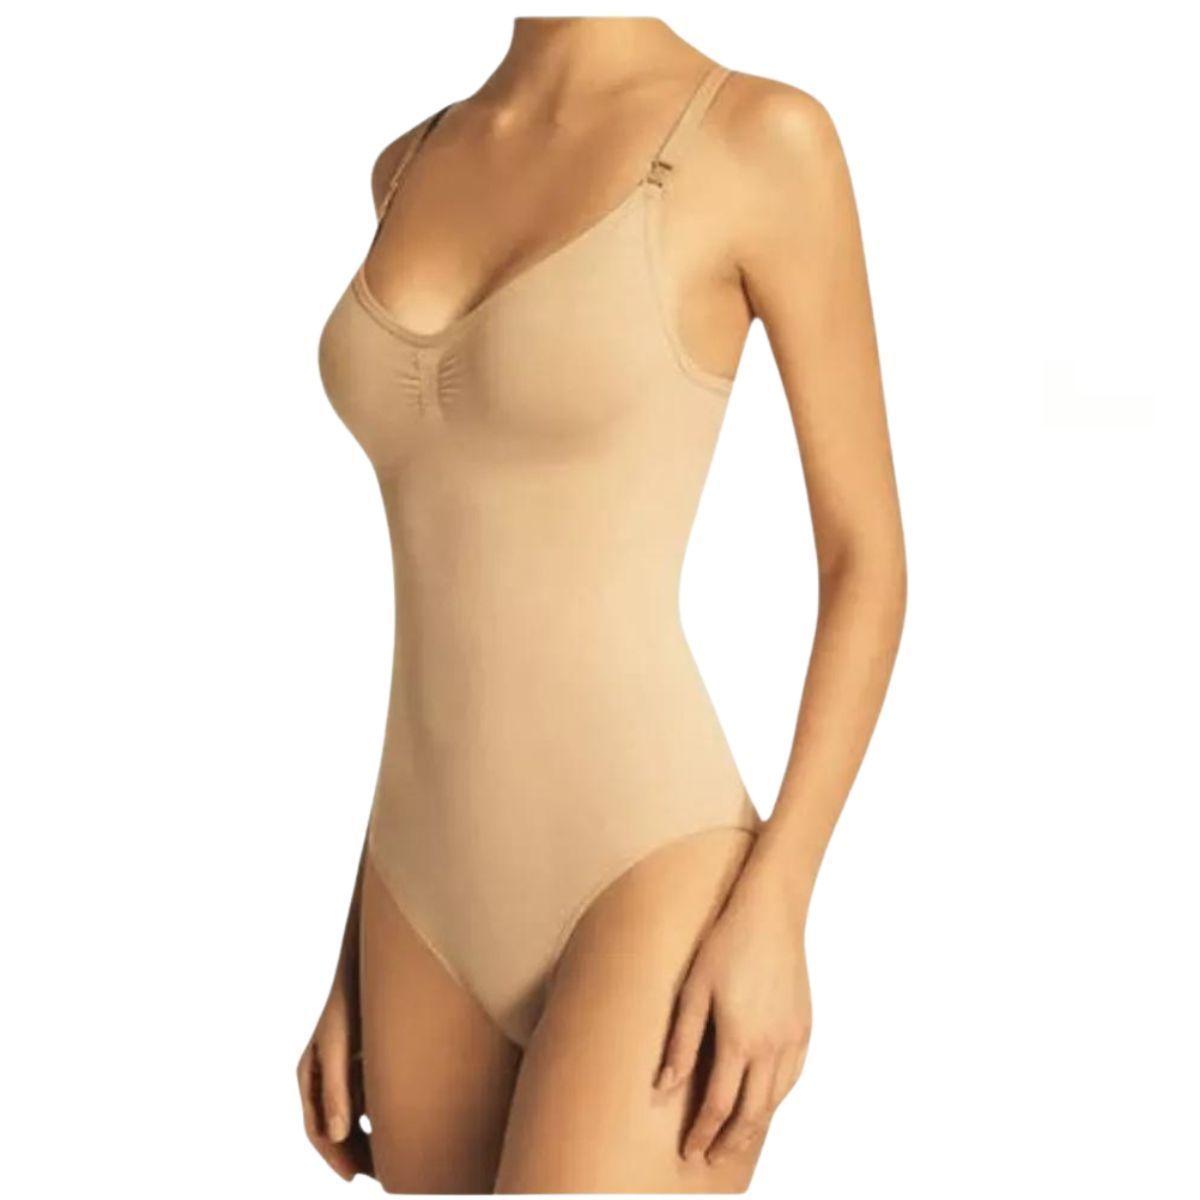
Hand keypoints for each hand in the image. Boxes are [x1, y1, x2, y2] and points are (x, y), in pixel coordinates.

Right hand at [297, 980, 372, 1179]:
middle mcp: (325, 1075)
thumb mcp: (339, 1046)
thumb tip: (338, 1136)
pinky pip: (369, 1097)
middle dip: (354, 1153)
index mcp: (310, 1076)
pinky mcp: (364, 1058)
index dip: (334, 1157)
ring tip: (392, 1158)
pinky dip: (379, 1114)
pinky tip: (400, 1123)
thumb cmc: (350, 1002)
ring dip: (367, 1137)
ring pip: (353, 1115)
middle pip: (336, 1127)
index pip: (317, 1129)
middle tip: (381, 1175)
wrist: (373, 965)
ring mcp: (344, 1068)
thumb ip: (337, 1090)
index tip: (354, 1177)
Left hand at [655, 844, 811, 1164]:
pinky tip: (763, 1101)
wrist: (771, 913)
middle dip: (729, 1142)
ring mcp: (793, 1039)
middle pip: (752, 1114)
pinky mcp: (805, 1027)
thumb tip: (663, 1088)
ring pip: (775, 1100)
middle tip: (710, 1158)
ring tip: (734, 1139)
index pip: (719, 1105)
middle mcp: (771, 1047)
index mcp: (740, 1040)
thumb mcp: (692, 989)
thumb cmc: (725, 944)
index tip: (689, 1151)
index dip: (703, 1133)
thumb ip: (680, 1041)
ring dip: (754, 1125)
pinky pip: (792, 1077)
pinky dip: (776, 1098)